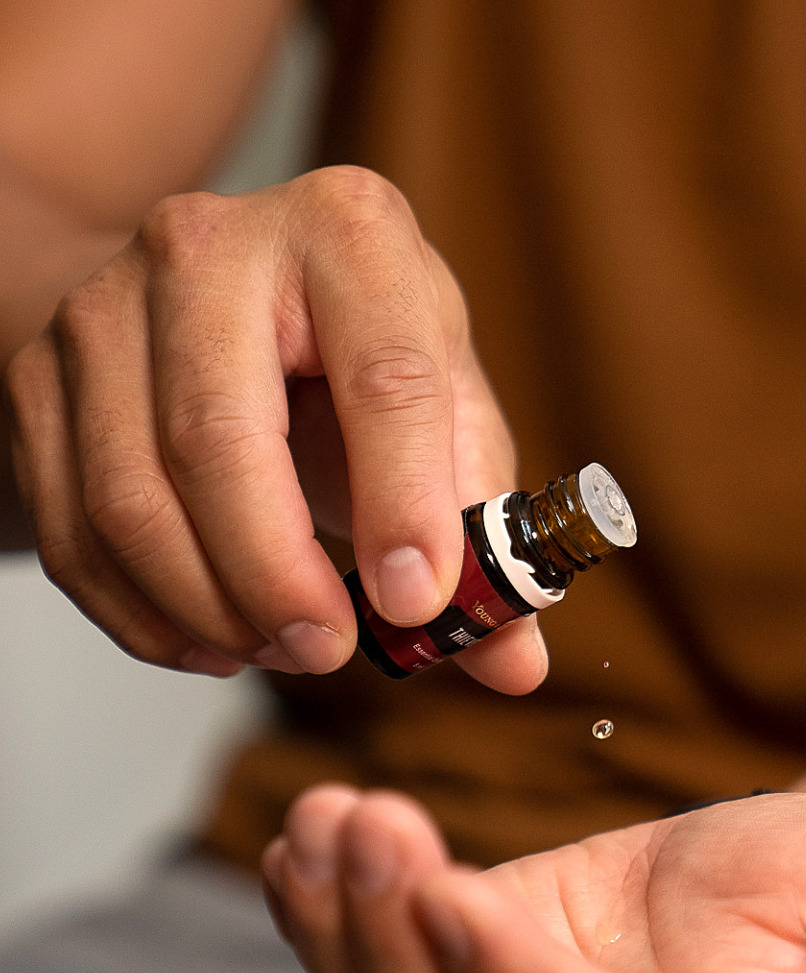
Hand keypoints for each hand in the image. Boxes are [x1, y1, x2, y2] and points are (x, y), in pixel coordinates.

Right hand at [3, 166, 545, 691]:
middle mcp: (208, 246)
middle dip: (277, 579)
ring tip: (278, 647)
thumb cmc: (350, 359)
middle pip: (219, 441)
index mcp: (346, 233)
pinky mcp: (39, 378)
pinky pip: (72, 533)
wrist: (222, 309)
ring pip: (131, 500)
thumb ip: (481, 532)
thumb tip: (513, 661)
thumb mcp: (441, 414)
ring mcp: (103, 307)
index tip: (416, 607)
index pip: (383, 376)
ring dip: (210, 610)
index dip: (404, 505)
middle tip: (329, 652)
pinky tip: (211, 638)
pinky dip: (144, 617)